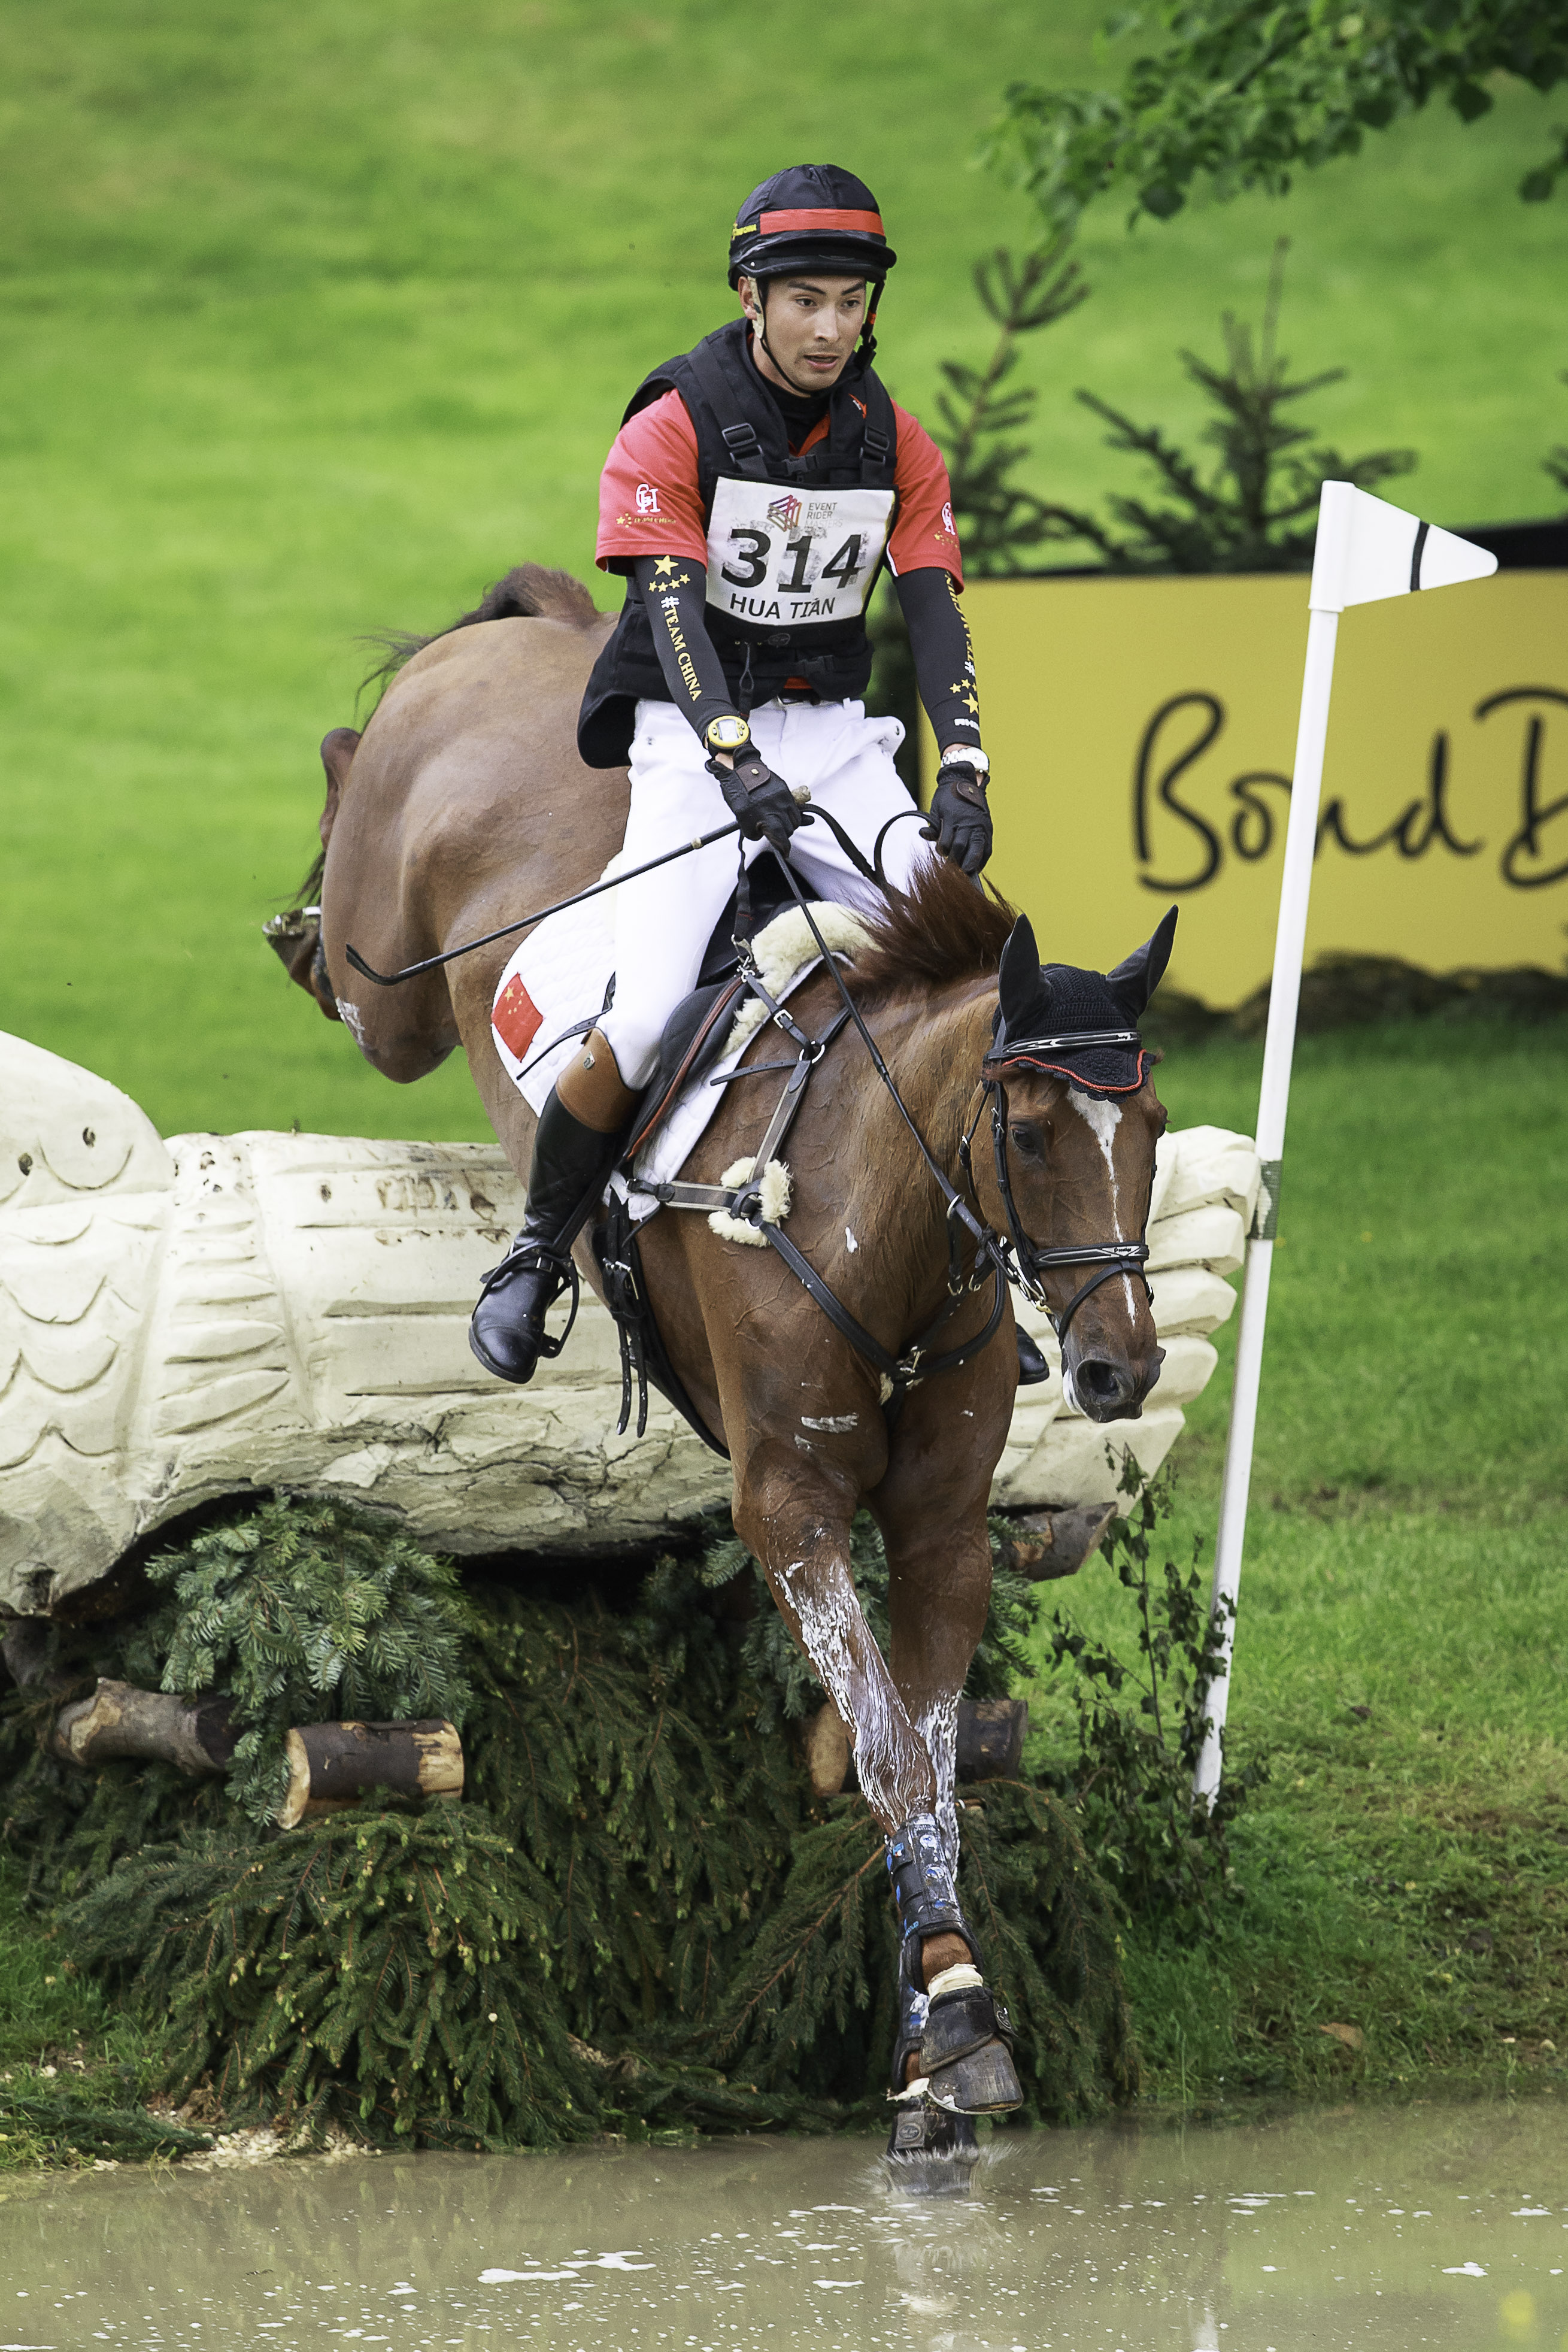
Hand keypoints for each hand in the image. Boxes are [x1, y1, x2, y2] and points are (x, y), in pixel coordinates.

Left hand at [708, 745, 809, 859]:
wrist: (745, 769)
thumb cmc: (739, 793)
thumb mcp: (740, 815)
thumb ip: (752, 830)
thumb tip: (766, 836)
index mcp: (756, 813)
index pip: (778, 836)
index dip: (783, 847)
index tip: (784, 853)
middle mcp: (771, 806)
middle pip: (787, 831)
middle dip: (782, 836)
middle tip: (775, 835)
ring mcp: (780, 798)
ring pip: (794, 821)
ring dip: (789, 826)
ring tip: (779, 823)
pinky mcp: (786, 792)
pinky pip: (796, 809)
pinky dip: (793, 815)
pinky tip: (785, 815)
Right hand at [924, 756, 991, 875]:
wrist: (959, 779)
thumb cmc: (968, 806)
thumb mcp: (976, 822)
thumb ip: (973, 842)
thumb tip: (971, 865)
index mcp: (985, 830)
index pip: (984, 854)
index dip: (976, 866)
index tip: (968, 873)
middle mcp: (976, 826)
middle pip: (968, 854)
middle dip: (960, 865)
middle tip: (954, 868)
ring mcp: (962, 822)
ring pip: (955, 848)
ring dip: (948, 854)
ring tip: (946, 851)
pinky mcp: (948, 817)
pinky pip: (942, 839)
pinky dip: (939, 845)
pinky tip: (937, 841)